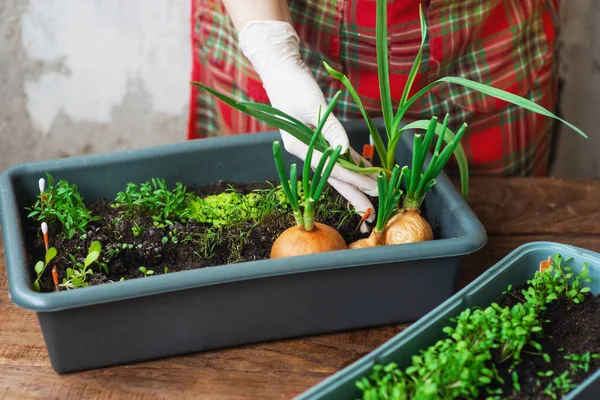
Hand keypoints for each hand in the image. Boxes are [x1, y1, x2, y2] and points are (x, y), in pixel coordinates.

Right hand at [238, 20, 377, 227]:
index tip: (373, 188)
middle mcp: (306, 151)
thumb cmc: (293, 86)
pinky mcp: (319, 137)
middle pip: (334, 176)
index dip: (354, 179)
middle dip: (354, 192)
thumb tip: (345, 151)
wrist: (281, 70)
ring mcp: (312, 146)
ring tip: (373, 194)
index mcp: (300, 148)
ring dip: (355, 180)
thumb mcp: (313, 106)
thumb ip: (331, 129)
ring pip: (338, 168)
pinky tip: (365, 170)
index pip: (332, 168)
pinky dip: (352, 161)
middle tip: (372, 210)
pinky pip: (339, 154)